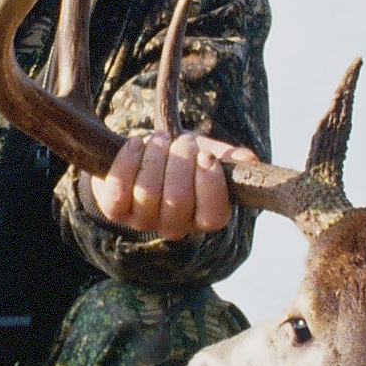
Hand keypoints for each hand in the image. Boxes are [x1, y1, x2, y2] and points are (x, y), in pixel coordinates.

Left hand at [85, 130, 252, 240]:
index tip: (206, 155)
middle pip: (178, 199)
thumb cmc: (182, 160)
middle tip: (183, 142)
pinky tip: (137, 143)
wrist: (142, 157)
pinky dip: (128, 160)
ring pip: (148, 192)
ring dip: (156, 155)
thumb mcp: (210, 154)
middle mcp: (174, 226)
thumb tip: (249, 160)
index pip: (213, 216)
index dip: (210, 184)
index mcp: (203, 218)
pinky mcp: (115, 210)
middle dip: (180, 161)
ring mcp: (143, 221)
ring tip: (161, 138)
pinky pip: (119, 188)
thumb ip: (230, 158)